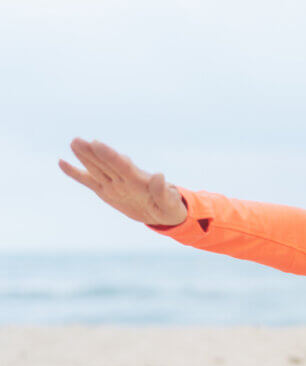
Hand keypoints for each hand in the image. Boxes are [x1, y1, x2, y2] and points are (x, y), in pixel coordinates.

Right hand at [58, 138, 187, 226]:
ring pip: (96, 169)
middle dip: (93, 153)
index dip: (110, 155)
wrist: (163, 213)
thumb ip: (162, 191)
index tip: (97, 143)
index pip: (122, 165)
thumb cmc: (170, 206)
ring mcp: (113, 184)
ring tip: (74, 143)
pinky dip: (75, 173)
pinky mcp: (106, 191)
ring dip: (84, 157)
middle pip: (106, 164)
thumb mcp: (170, 203)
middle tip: (79, 140)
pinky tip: (62, 163)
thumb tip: (159, 176)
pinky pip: (89, 181)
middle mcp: (123, 179)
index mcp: (138, 181)